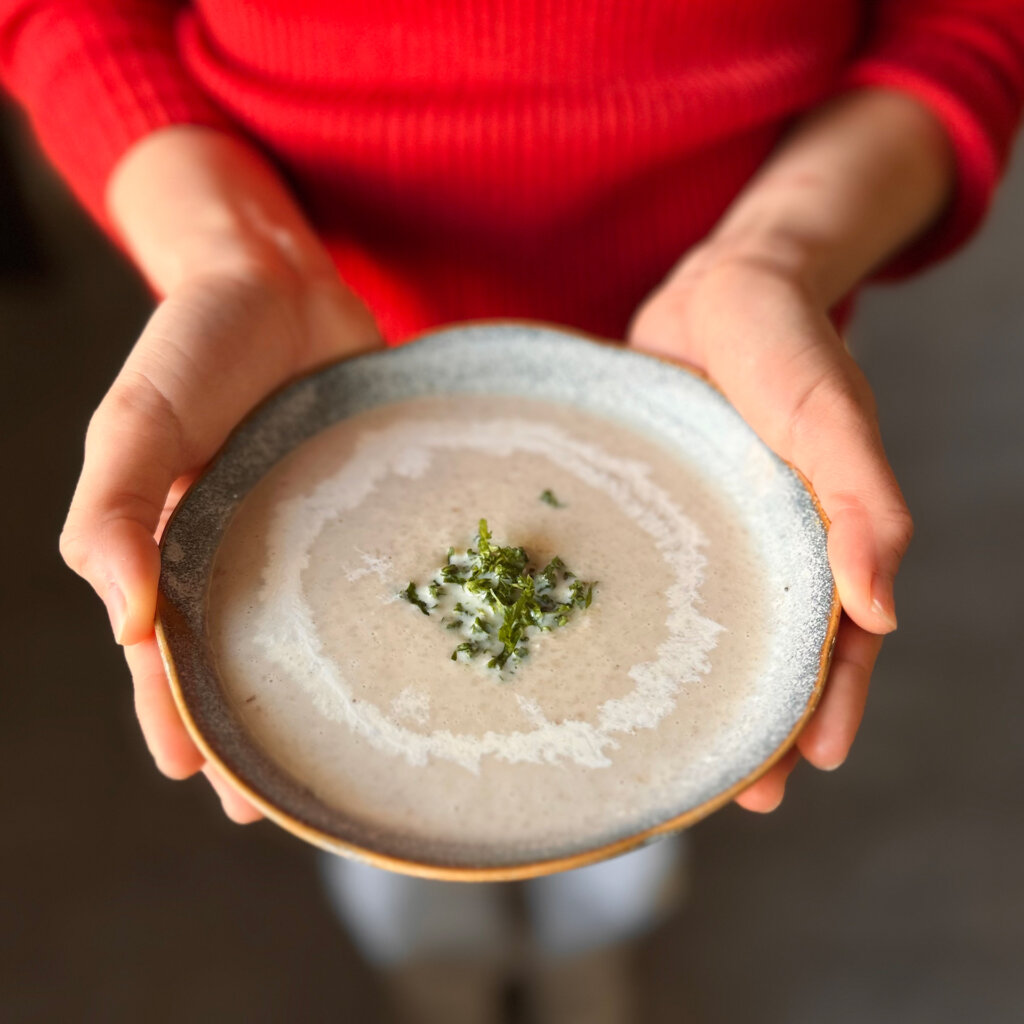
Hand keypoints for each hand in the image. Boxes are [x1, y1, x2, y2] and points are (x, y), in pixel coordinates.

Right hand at [61, 263, 381, 821]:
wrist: (281, 280)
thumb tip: (125, 615)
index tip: (201, 778)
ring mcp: (314, 537)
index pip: (169, 651)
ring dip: (328, 696)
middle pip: (246, 660)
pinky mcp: (370, 511)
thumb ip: (117, 507)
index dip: (177, 714)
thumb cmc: (197, 346)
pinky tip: (424, 654)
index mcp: (179, 545)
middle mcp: (248, 553)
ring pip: (319, 633)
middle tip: (280, 806)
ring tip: (354, 759)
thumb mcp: (140, 420)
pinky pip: (385, 574)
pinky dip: (396, 618)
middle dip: (256, 731)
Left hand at [629, 248, 912, 811]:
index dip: (828, 699)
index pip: (836, 636)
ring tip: (674, 755)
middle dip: (760, 722)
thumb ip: (865, 501)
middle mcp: (765, 543)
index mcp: (821, 532)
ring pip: (707, 627)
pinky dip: (640, 624)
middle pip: (769, 649)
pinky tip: (608, 657)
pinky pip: (650, 580)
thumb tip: (884, 611)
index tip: (808, 764)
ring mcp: (709, 532)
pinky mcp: (657, 512)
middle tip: (739, 795)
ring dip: (700, 690)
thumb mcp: (830, 415)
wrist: (717, 288)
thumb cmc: (785, 345)